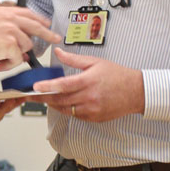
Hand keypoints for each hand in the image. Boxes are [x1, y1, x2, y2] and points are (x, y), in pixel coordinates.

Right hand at [0, 0, 60, 70]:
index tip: (46, 23)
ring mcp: (10, 31)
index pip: (28, 13)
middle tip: (55, 38)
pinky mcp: (9, 44)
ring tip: (3, 59)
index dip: (39, 19)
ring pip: (26, 46)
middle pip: (36, 26)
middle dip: (48, 34)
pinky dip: (9, 64)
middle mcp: (9, 18)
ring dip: (16, 56)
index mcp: (4, 11)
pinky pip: (18, 58)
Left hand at [30, 48, 144, 121]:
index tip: (35, 87)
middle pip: (60, 100)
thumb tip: (58, 52)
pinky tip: (63, 103)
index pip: (63, 85)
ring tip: (45, 98)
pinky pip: (75, 116)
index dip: (47, 87)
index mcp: (88, 81)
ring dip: (54, 105)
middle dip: (44, 98)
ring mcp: (92, 110)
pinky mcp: (94, 118)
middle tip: (33, 95)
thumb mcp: (94, 62)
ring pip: (66, 110)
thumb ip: (73, 59)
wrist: (135, 92)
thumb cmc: (117, 75)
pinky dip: (67, 110)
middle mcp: (89, 97)